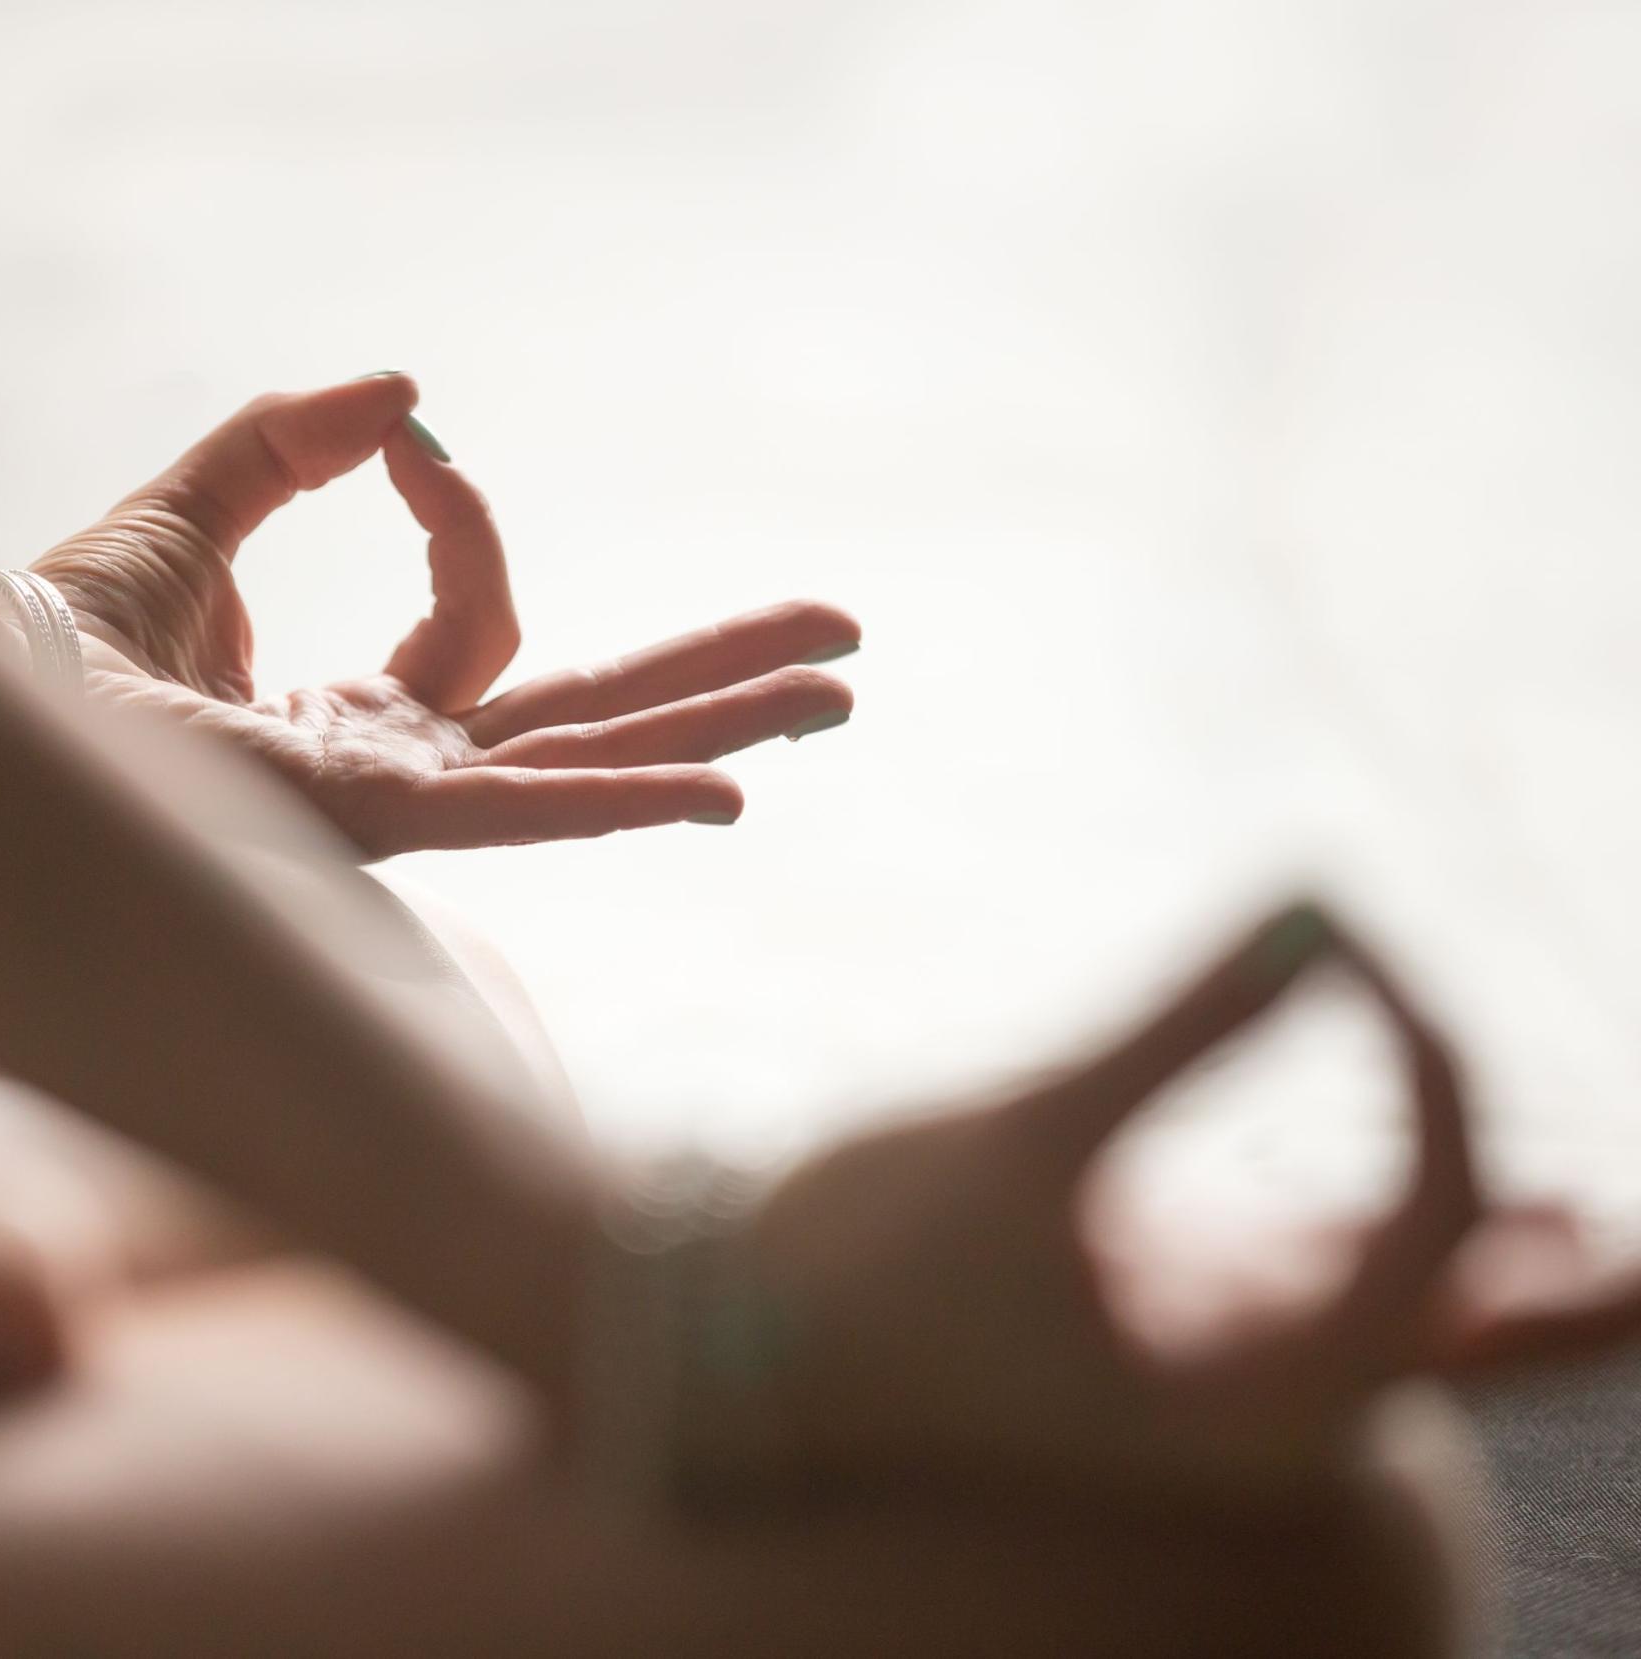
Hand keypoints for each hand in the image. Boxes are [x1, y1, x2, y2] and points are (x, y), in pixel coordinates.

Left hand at [28, 375, 858, 856]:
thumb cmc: (55, 642)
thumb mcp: (190, 517)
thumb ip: (286, 449)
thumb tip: (405, 395)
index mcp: (360, 726)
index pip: (477, 629)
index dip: (463, 525)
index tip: (405, 441)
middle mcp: (396, 780)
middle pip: (588, 725)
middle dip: (712, 679)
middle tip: (836, 642)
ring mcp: (393, 812)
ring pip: (586, 765)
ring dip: (716, 723)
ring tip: (838, 689)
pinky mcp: (367, 823)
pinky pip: (520, 813)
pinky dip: (621, 800)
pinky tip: (727, 790)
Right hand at [744, 899, 1637, 1505]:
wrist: (743, 1349)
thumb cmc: (866, 1268)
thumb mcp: (1025, 1137)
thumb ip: (1187, 1023)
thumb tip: (1329, 894)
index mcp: (1257, 1400)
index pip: (1440, 1214)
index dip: (1430, 1054)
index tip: (1354, 939)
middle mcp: (1277, 1402)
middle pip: (1519, 1340)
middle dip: (1602, 1270)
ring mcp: (1242, 1362)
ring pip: (1457, 1321)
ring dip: (1539, 1246)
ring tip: (1628, 1213)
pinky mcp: (1195, 1317)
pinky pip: (1368, 1286)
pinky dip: (1446, 1233)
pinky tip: (1547, 1212)